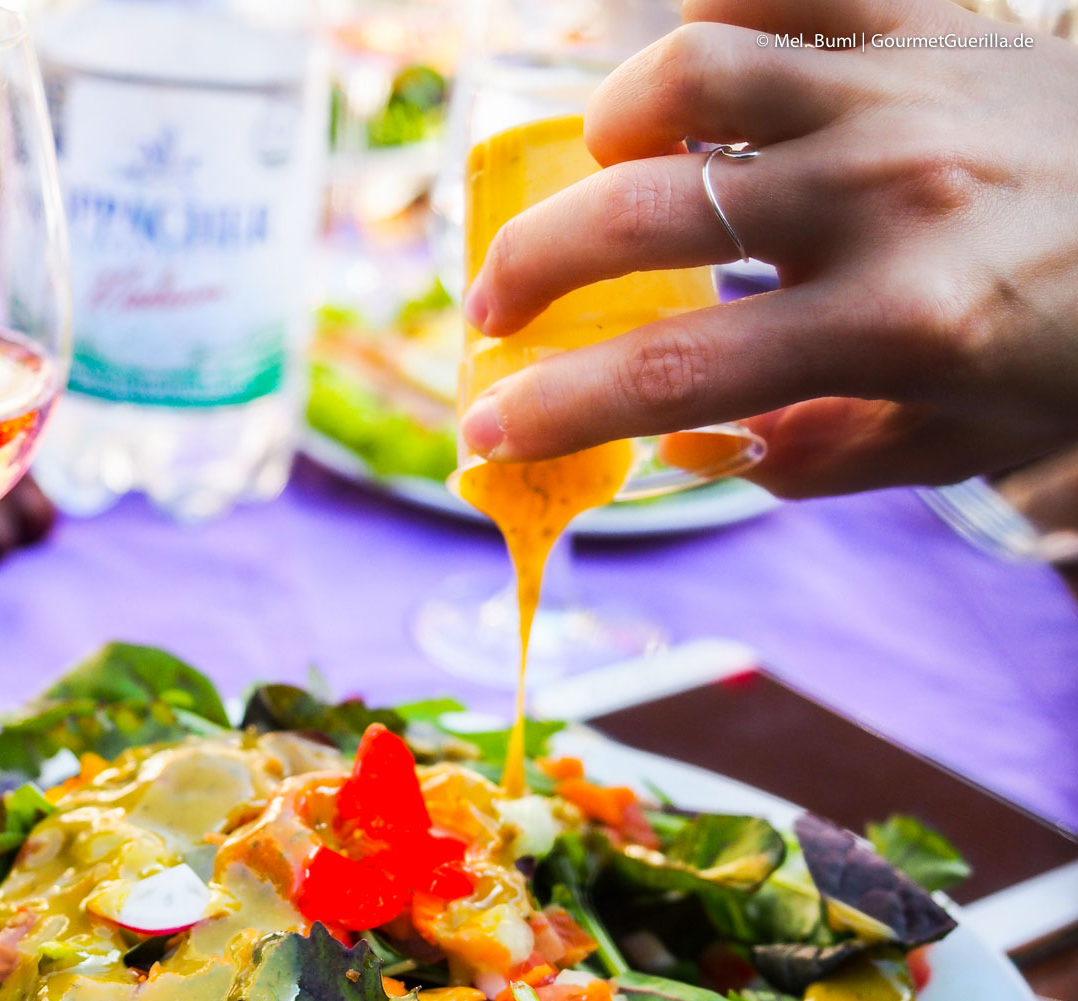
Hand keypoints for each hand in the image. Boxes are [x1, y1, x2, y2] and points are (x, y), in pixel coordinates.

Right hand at [460, 0, 1077, 496]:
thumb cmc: (1073, 350)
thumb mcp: (954, 443)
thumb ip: (817, 455)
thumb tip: (704, 446)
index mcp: (891, 324)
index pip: (672, 373)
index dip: (556, 405)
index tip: (483, 425)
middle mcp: (881, 197)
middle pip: (645, 213)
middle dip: (529, 267)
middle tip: (494, 306)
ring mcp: (898, 91)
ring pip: (694, 67)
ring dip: (611, 124)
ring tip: (599, 169)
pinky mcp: (925, 16)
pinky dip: (713, 9)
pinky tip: (689, 71)